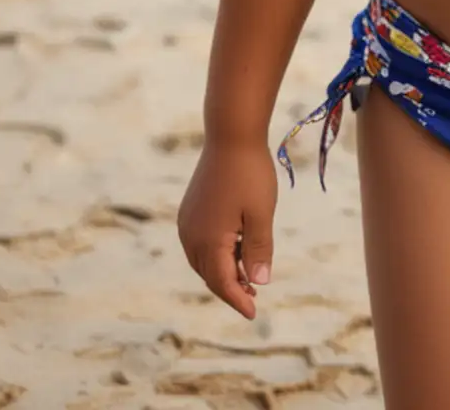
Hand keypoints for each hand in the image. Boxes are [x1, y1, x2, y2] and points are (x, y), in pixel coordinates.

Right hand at [177, 138, 278, 319]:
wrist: (231, 135)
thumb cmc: (250, 174)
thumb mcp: (261, 214)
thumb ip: (258, 251)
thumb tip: (259, 283)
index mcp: (209, 241)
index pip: (222, 283)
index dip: (238, 300)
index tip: (254, 313)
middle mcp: (191, 236)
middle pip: (210, 275)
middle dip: (231, 288)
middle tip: (254, 295)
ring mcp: (188, 223)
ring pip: (203, 261)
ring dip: (223, 271)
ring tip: (247, 274)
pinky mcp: (190, 211)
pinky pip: (200, 244)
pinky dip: (216, 254)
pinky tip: (235, 248)